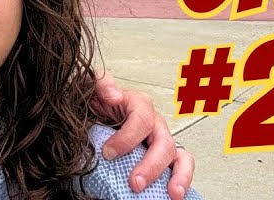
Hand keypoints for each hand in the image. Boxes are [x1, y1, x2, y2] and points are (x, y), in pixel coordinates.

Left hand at [91, 72, 194, 199]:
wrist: (92, 118)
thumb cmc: (94, 105)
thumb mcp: (91, 89)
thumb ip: (101, 85)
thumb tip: (115, 96)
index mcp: (138, 105)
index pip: (141, 119)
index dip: (126, 138)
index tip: (107, 153)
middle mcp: (154, 123)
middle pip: (163, 143)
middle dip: (151, 165)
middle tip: (135, 183)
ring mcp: (162, 141)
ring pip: (179, 156)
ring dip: (178, 176)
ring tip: (173, 194)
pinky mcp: (164, 158)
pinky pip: (181, 167)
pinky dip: (181, 181)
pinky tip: (173, 195)